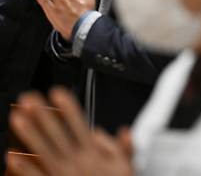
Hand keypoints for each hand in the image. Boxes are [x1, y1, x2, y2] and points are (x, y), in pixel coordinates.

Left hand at [8, 88, 133, 175]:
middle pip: (57, 134)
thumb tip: (119, 132)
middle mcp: (76, 163)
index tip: (57, 93)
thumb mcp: (127, 168)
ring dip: (29, 134)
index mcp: (94, 155)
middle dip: (43, 114)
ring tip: (17, 118)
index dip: (69, 107)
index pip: (80, 124)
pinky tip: (10, 156)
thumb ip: (122, 148)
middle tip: (30, 99)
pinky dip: (23, 168)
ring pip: (42, 151)